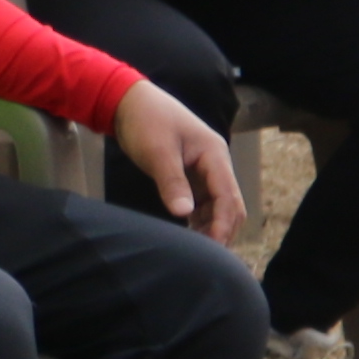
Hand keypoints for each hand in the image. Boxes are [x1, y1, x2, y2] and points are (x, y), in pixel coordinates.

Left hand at [107, 82, 245, 240]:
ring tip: (199, 251)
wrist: (128, 100)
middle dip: (223, 229)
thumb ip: (172, 182)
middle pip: (230, 203)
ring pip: (217, 204)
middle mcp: (215, 163)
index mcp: (214, 155)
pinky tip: (190, 234)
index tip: (214, 248)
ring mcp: (204, 168)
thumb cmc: (146, 121)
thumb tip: (184, 214)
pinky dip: (200, 218)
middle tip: (209, 258)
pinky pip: (202, 200)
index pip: (228, 196)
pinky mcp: (190, 173)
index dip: (223, 224)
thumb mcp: (158, 152)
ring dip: (212, 226)